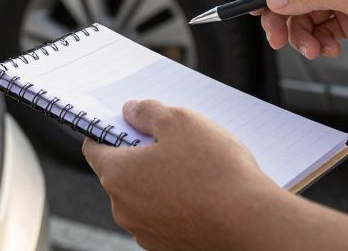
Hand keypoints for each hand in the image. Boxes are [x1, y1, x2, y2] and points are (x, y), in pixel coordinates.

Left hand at [83, 100, 277, 249]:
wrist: (253, 224)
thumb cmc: (215, 170)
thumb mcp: (180, 120)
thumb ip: (147, 111)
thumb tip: (130, 111)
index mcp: (118, 175)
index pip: (93, 148)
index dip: (108, 131)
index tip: (127, 124)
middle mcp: (124, 209)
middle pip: (121, 173)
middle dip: (140, 156)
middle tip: (171, 143)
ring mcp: (145, 232)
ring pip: (143, 197)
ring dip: (159, 182)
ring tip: (194, 169)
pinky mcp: (168, 247)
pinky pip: (163, 218)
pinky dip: (175, 205)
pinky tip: (201, 194)